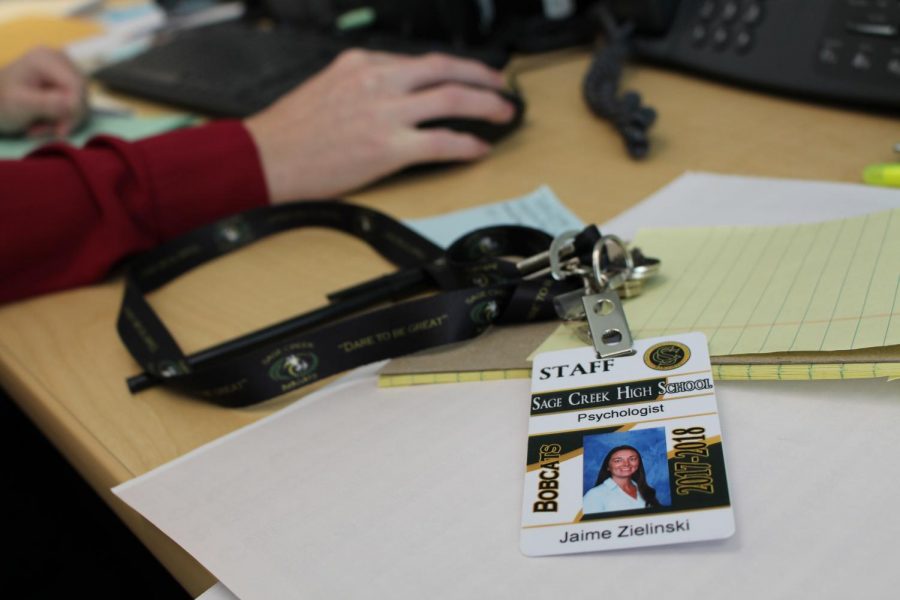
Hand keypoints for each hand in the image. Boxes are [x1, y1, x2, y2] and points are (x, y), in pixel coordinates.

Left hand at [0, 47, 86, 136]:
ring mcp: (64, 70)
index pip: (76, 84)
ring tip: (40, 128)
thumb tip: (73, 104)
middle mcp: (59, 60)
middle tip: (51, 132)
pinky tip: (45, 124)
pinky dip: (63, 119)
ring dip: (64, 121)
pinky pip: (77, 105)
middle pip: (82, 93)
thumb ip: (47, 103)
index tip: (62, 131)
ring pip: (82, 101)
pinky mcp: (66, 82)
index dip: (75, 109)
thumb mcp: (20, 104)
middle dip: (68, 117)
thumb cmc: (1, 102)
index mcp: (46, 59)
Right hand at [244, 50, 515, 202]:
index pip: (420, 61)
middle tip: (501, 87)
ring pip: (452, 100)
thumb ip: (363, 84)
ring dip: (485, 105)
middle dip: (482, 77)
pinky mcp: (387, 148)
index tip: (468, 76)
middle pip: (445, 70)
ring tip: (503, 113)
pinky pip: (441, 142)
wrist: (265, 158)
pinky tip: (479, 148)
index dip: (452, 69)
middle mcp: (377, 80)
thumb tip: (396, 94)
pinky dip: (466, 144)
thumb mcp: (326, 87)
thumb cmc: (289, 131)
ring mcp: (384, 113)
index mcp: (361, 63)